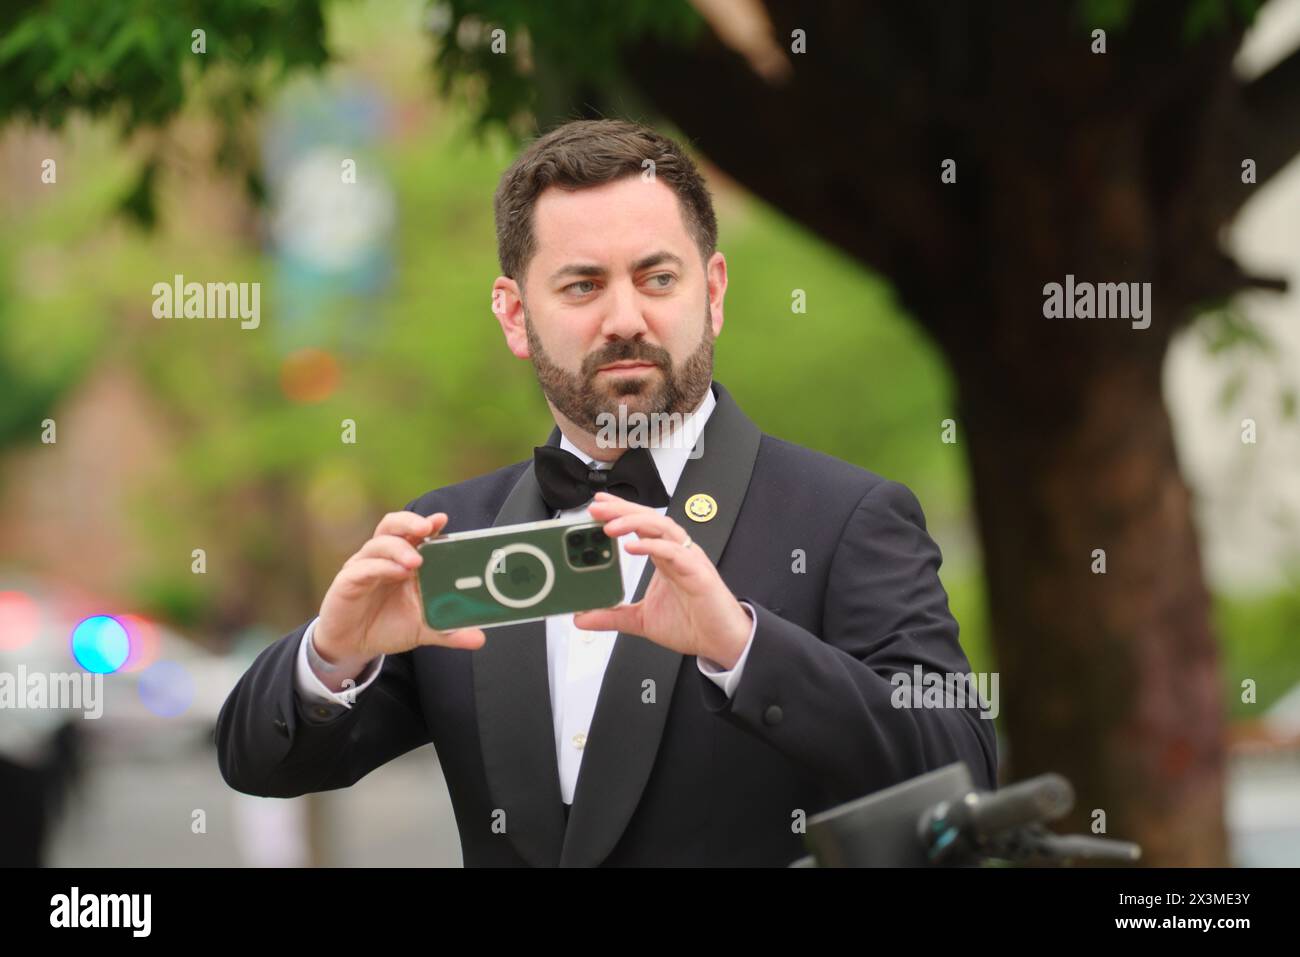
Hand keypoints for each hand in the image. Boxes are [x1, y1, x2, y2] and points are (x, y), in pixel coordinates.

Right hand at [315, 510, 485, 668]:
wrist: (353, 645)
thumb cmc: (389, 625)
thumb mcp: (424, 628)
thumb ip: (450, 631)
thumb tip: (479, 639)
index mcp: (406, 561)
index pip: (417, 533)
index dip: (429, 523)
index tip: (442, 519)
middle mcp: (386, 557)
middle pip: (394, 526)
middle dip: (410, 521)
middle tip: (427, 527)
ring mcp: (366, 565)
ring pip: (379, 543)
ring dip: (399, 548)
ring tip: (416, 560)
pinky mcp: (349, 581)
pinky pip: (364, 568)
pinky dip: (381, 567)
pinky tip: (396, 572)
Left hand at [573, 492, 752, 667]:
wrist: (721, 641)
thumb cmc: (692, 623)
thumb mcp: (641, 620)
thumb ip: (613, 616)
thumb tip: (582, 618)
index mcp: (664, 558)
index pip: (640, 525)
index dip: (620, 511)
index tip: (597, 504)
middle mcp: (676, 552)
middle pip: (648, 519)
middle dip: (621, 510)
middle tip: (597, 507)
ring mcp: (688, 559)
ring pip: (662, 527)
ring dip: (634, 522)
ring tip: (610, 525)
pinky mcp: (698, 573)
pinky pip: (675, 552)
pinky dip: (653, 546)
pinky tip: (633, 546)